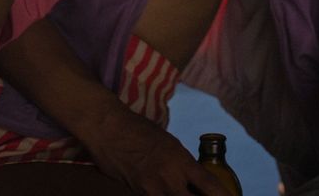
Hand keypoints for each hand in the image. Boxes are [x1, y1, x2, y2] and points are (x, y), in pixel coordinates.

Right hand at [82, 109, 229, 195]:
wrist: (108, 129)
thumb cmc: (140, 131)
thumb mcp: (169, 143)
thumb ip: (182, 163)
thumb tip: (193, 179)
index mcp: (181, 160)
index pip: (209, 185)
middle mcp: (169, 177)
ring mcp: (152, 188)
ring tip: (184, 193)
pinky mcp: (137, 193)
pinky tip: (166, 193)